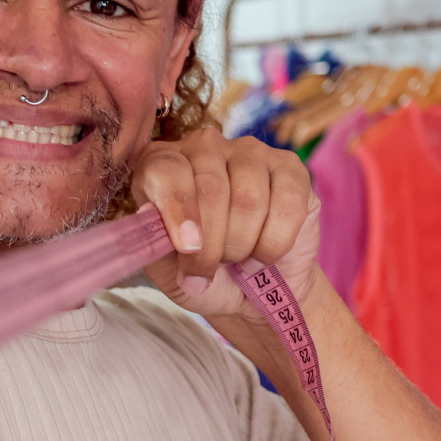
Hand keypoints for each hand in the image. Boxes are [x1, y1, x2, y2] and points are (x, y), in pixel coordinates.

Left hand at [130, 128, 323, 322]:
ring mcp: (249, 153)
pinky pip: (287, 204)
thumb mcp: (168, 270)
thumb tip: (149, 213)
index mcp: (162, 165)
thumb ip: (155, 243)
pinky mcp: (290, 168)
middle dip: (212, 244)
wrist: (251, 292)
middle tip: (211, 270)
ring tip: (236, 260)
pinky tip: (263, 255)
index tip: (188, 247)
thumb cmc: (203, 273)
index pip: (166, 170)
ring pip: (249, 198)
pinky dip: (274, 243)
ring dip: (242, 245)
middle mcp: (204, 148)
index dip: (178, 209)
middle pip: (211, 187)